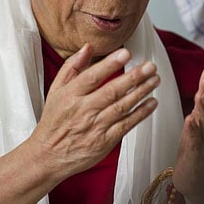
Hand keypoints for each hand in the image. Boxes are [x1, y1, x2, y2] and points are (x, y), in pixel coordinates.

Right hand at [29, 44, 159, 178]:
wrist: (48, 156)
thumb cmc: (54, 121)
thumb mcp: (56, 91)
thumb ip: (72, 67)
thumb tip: (88, 47)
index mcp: (70, 96)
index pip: (92, 77)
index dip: (110, 64)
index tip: (126, 53)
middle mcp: (83, 110)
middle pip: (112, 91)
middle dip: (134, 77)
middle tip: (150, 66)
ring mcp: (95, 126)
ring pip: (122, 106)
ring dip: (141, 92)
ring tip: (155, 79)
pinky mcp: (105, 141)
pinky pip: (126, 124)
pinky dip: (141, 113)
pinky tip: (152, 103)